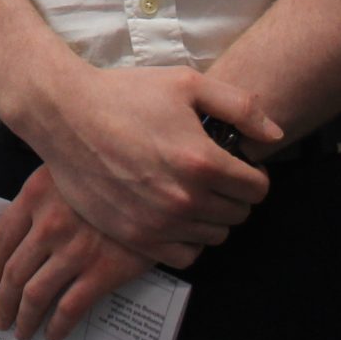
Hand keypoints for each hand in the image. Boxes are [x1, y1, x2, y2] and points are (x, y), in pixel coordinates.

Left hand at [0, 166, 158, 339]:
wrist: (154, 187)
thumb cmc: (107, 178)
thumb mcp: (66, 173)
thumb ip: (41, 201)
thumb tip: (19, 241)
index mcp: (35, 196)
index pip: (1, 239)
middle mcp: (49, 225)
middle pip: (14, 272)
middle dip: (3, 301)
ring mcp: (74, 250)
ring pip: (36, 294)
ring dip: (24, 318)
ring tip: (21, 331)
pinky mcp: (102, 271)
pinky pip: (70, 307)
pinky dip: (57, 325)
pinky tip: (52, 334)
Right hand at [18, 63, 281, 259]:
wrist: (65, 115)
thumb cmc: (125, 95)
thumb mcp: (186, 84)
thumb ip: (240, 108)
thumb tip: (275, 135)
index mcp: (201, 161)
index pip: (256, 188)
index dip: (252, 174)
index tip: (236, 164)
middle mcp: (184, 198)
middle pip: (239, 214)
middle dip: (234, 195)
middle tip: (212, 176)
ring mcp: (158, 222)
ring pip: (215, 236)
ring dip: (212, 216)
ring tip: (192, 192)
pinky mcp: (135, 237)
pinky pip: (185, 255)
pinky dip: (188, 239)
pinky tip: (175, 215)